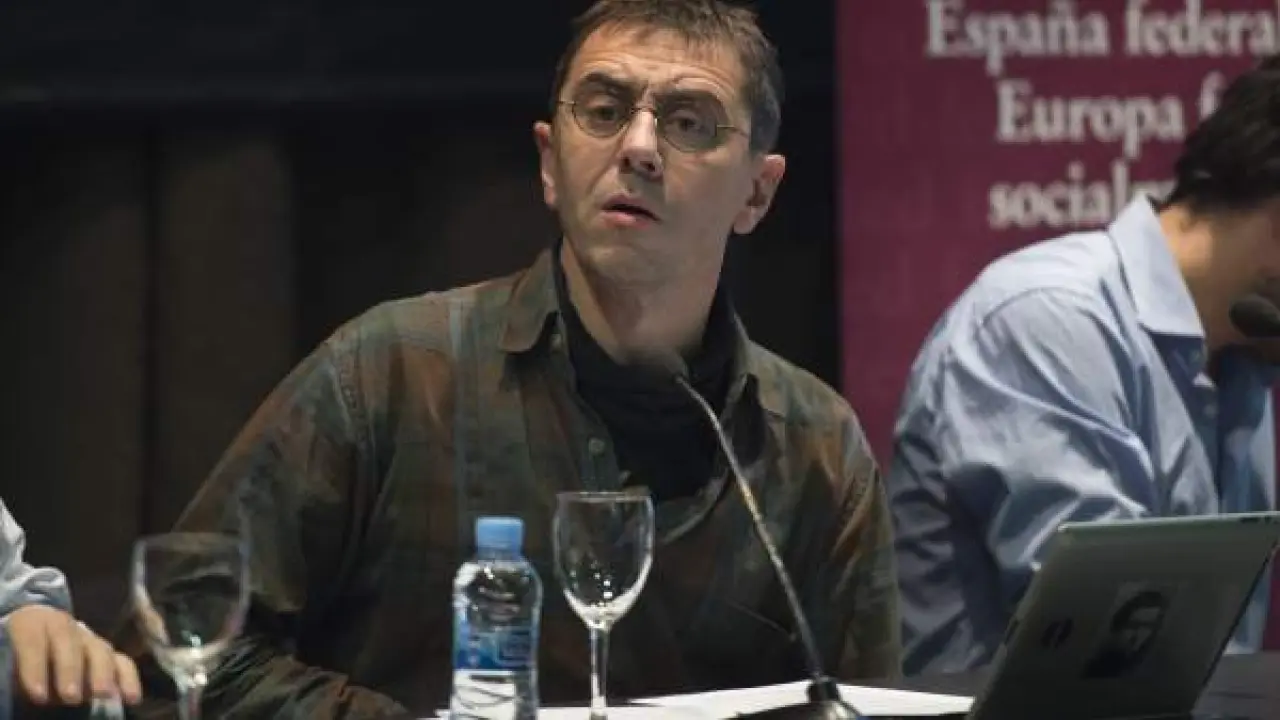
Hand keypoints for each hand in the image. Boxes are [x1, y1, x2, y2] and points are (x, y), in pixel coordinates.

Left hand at [6, 605, 142, 705]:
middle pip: (69, 640)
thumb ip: (8, 670)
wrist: (30, 652)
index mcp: (30, 622)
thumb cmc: (12, 659)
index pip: (33, 637)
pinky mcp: (107, 655)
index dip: (35, 665)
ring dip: (102, 673)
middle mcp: (63, 626)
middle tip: (70, 697)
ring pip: (99, 649)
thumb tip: (13, 685)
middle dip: (71, 670)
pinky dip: (128, 679)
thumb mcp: (6, 659)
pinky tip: (131, 697)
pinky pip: (122, 662)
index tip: (37, 695)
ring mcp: (88, 639)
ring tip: (102, 694)